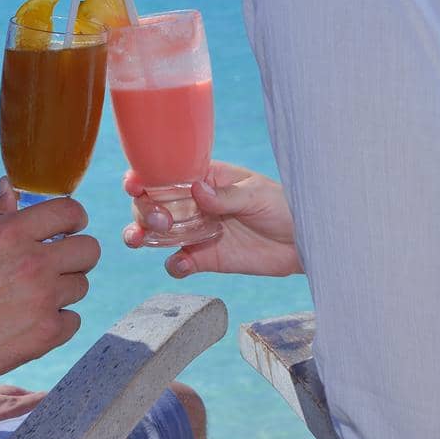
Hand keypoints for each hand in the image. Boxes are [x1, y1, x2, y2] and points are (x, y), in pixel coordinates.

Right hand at [0, 178, 98, 388]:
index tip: (71, 226)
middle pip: (90, 249)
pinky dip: (57, 322)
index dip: (75, 218)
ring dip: (62, 290)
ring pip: (81, 286)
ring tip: (34, 297)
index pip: (70, 211)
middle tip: (58, 263)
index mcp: (13, 233)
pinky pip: (73, 320)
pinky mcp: (47, 333)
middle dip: (77, 254)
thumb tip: (10, 186)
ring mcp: (44, 299)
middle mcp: (34, 263)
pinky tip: (32, 321)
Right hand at [123, 160, 301, 278]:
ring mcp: (197, 231)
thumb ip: (226, 196)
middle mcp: (194, 204)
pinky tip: (182, 264)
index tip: (135, 185)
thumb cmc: (284, 206)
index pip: (165, 173)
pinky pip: (178, 263)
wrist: (304, 242)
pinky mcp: (205, 258)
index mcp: (204, 178)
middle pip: (152, 204)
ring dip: (141, 234)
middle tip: (162, 222)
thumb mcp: (257, 195)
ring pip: (155, 233)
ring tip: (140, 240)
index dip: (143, 177)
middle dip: (145, 210)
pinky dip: (173, 265)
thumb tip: (197, 189)